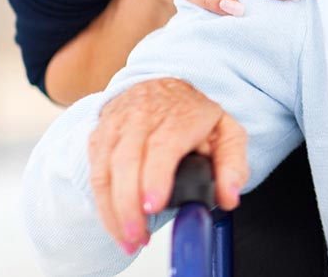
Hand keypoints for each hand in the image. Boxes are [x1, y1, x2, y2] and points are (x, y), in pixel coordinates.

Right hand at [88, 78, 246, 254]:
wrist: (160, 87)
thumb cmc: (194, 115)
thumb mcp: (226, 132)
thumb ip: (232, 165)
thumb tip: (229, 197)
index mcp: (179, 116)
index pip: (163, 145)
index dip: (155, 177)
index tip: (153, 205)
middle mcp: (142, 118)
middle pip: (127, 162)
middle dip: (128, 205)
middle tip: (139, 235)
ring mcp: (116, 128)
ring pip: (105, 171)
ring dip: (113, 211)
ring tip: (129, 239)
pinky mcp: (99, 140)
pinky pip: (95, 175)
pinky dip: (102, 206)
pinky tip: (116, 226)